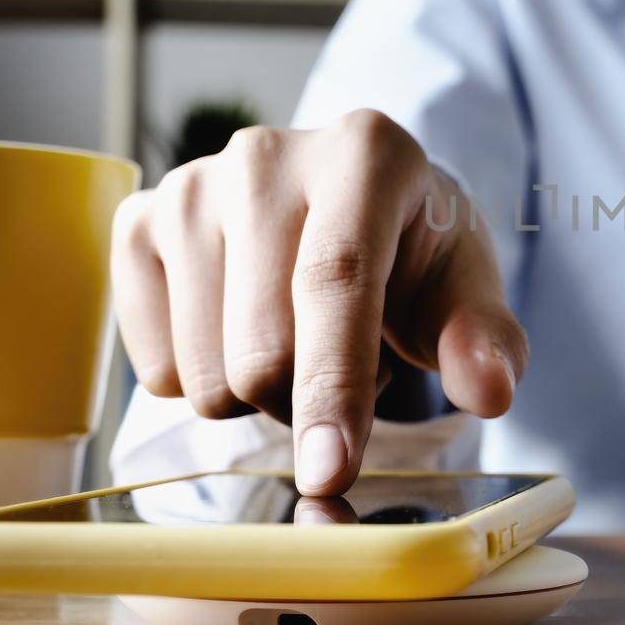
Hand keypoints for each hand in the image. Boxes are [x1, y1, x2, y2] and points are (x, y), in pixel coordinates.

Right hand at [111, 109, 525, 494]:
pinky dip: (207, 378)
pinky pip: (156, 369)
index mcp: (364, 152)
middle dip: (309, 400)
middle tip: (352, 366)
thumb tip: (488, 389)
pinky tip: (241, 327)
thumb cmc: (412, 254)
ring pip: (204, 372)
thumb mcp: (465, 290)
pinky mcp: (136, 223)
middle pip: (261, 347)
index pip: (335, 280)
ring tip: (298, 335)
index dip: (332, 385)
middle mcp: (265, 155)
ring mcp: (190, 186)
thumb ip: (485, 341)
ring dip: (259, 392)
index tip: (330, 472)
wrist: (350, 207)